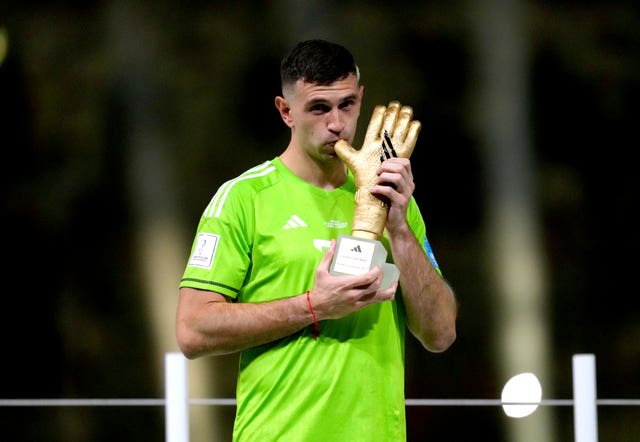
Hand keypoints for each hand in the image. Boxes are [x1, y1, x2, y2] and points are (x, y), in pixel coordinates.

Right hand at [309, 240, 397, 319]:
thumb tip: (333, 242)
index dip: (376, 272)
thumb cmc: (319, 289)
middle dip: (381, 278)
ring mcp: (356, 303)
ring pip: (377, 298)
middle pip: (374, 287)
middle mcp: (353, 294)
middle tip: (381, 271)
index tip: (378, 267)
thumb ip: (329, 256)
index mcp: (346, 284)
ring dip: (387, 291)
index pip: (367, 278)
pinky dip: (380, 297)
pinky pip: (371, 303)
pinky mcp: (356, 309)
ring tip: (394, 285)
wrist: (315, 308)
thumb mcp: (321, 271)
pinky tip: (383, 293)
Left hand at [334, 101, 420, 238]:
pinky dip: (379, 190)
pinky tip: (373, 191)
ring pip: (396, 175)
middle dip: (387, 163)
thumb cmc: (383, 200)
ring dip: (383, 176)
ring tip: (375, 180)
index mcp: (403, 172)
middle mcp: (408, 180)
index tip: (397, 121)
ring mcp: (406, 191)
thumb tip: (342, 146)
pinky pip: (390, 191)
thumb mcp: (377, 180)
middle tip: (377, 169)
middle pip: (402, 162)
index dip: (402, 135)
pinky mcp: (401, 202)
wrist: (392, 222)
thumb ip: (370, 165)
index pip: (404, 150)